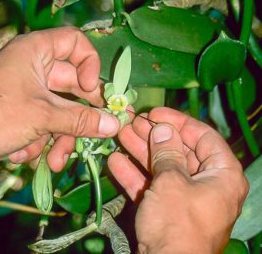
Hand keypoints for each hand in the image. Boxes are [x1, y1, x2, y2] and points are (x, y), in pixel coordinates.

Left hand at [0, 27, 118, 171]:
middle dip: (82, 114)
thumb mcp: (41, 116)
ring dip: (61, 137)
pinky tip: (26, 156)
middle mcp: (35, 67)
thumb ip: (81, 120)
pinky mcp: (23, 112)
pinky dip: (41, 142)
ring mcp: (29, 92)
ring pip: (61, 109)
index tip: (91, 88)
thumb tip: (115, 124)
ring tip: (53, 161)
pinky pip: (46, 122)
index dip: (89, 63)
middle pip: (74, 85)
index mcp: (36, 52)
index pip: (75, 42)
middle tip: (98, 133)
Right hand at [108, 107, 247, 252]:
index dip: (178, 122)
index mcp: (222, 174)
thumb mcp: (172, 182)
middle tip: (133, 123)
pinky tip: (114, 161)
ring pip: (162, 167)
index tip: (155, 113)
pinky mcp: (167, 209)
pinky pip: (152, 186)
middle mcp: (207, 183)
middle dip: (153, 136)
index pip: (203, 137)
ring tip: (120, 135)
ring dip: (140, 152)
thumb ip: (168, 153)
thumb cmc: (178, 223)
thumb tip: (163, 130)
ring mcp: (185, 197)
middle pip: (179, 151)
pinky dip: (134, 175)